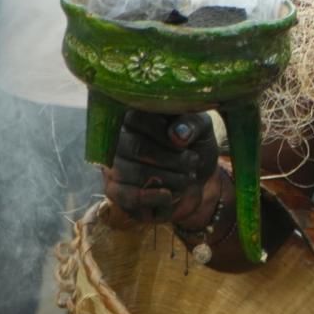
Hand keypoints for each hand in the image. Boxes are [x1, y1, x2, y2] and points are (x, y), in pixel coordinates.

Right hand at [104, 111, 218, 224]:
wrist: (194, 174)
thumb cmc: (193, 143)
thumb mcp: (200, 127)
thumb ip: (192, 124)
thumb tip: (177, 134)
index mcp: (134, 115)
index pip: (136, 118)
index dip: (161, 132)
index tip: (184, 143)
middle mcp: (116, 139)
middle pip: (133, 146)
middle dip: (168, 158)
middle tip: (193, 161)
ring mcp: (112, 165)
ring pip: (131, 172)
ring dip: (166, 177)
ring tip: (188, 177)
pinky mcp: (115, 189)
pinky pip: (124, 195)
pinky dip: (151, 197)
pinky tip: (169, 195)